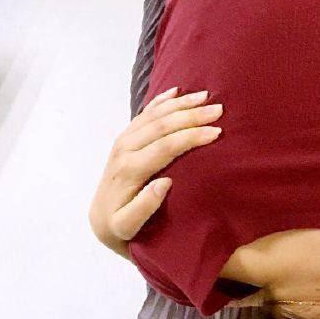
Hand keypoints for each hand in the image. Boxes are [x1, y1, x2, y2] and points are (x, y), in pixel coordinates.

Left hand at [88, 86, 222, 259]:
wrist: (100, 219)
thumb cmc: (121, 227)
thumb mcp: (127, 226)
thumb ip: (143, 207)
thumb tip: (165, 183)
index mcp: (129, 171)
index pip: (164, 148)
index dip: (190, 138)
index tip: (216, 132)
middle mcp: (124, 151)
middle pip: (160, 127)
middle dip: (191, 116)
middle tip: (219, 109)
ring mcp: (123, 142)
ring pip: (153, 116)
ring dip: (180, 104)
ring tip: (206, 96)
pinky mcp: (124, 139)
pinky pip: (144, 114)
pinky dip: (161, 101)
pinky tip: (176, 91)